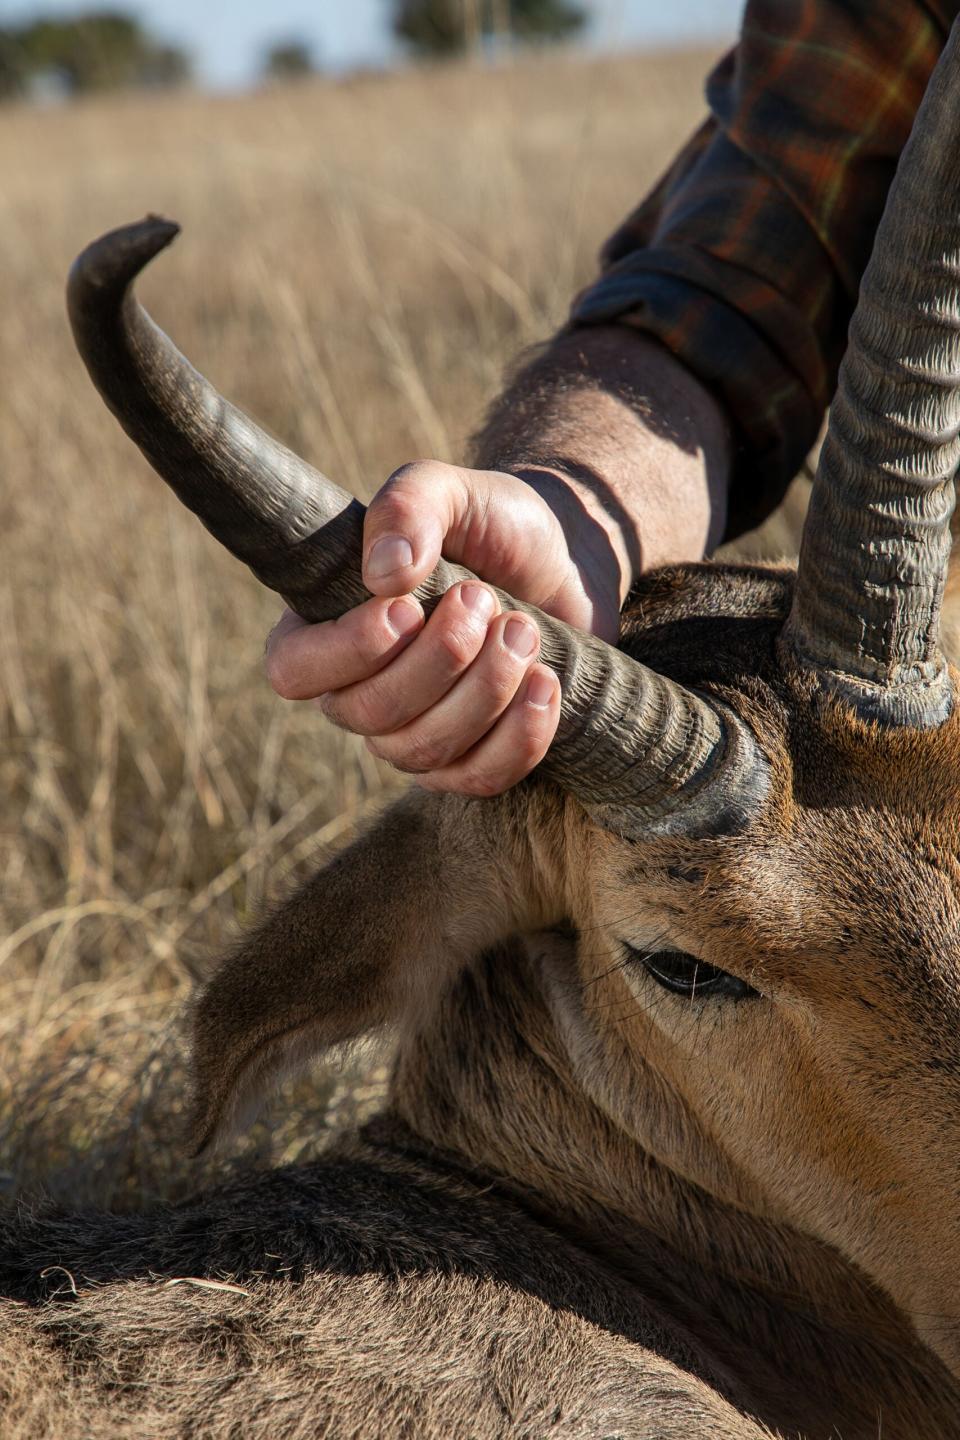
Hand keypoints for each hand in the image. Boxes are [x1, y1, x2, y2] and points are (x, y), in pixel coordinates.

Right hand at [264, 459, 623, 795]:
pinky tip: (543, 682)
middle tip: (483, 599)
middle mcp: (358, 692)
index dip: (346, 652)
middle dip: (438, 661)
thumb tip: (383, 574)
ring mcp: (411, 736)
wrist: (564, 561)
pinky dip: (518, 736)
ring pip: (425, 751)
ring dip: (484, 690)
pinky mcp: (468, 761)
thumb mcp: (452, 492)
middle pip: (370, 714)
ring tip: (522, 629)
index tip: (408, 608)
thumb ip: (409, 509)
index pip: (294, 669)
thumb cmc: (491, 524)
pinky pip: (478, 779)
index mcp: (327, 625)